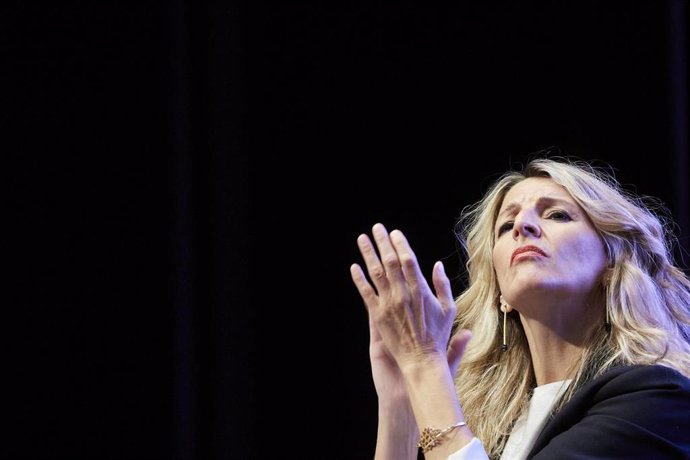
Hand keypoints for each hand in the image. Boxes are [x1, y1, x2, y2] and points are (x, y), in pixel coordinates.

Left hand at [350, 223, 466, 376]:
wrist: (422, 360)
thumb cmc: (437, 335)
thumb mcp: (449, 309)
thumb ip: (442, 285)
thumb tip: (437, 264)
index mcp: (421, 289)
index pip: (408, 260)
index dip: (400, 244)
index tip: (395, 233)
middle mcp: (403, 293)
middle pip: (390, 261)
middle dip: (383, 242)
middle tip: (377, 227)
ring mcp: (389, 304)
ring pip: (376, 273)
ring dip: (368, 254)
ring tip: (362, 239)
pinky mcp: (377, 315)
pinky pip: (366, 293)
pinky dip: (359, 279)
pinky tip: (354, 267)